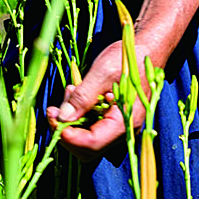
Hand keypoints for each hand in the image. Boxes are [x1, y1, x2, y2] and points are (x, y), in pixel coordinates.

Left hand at [45, 0, 198, 151]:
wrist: (145, 50)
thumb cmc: (128, 58)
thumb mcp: (102, 72)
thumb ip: (83, 97)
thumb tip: (63, 118)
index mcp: (127, 121)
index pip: (93, 143)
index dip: (69, 136)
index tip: (54, 119)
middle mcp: (124, 130)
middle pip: (88, 149)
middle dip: (66, 132)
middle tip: (54, 109)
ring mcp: (117, 127)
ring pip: (86, 140)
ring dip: (71, 122)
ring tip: (69, 92)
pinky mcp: (111, 120)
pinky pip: (90, 128)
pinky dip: (78, 115)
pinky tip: (75, 93)